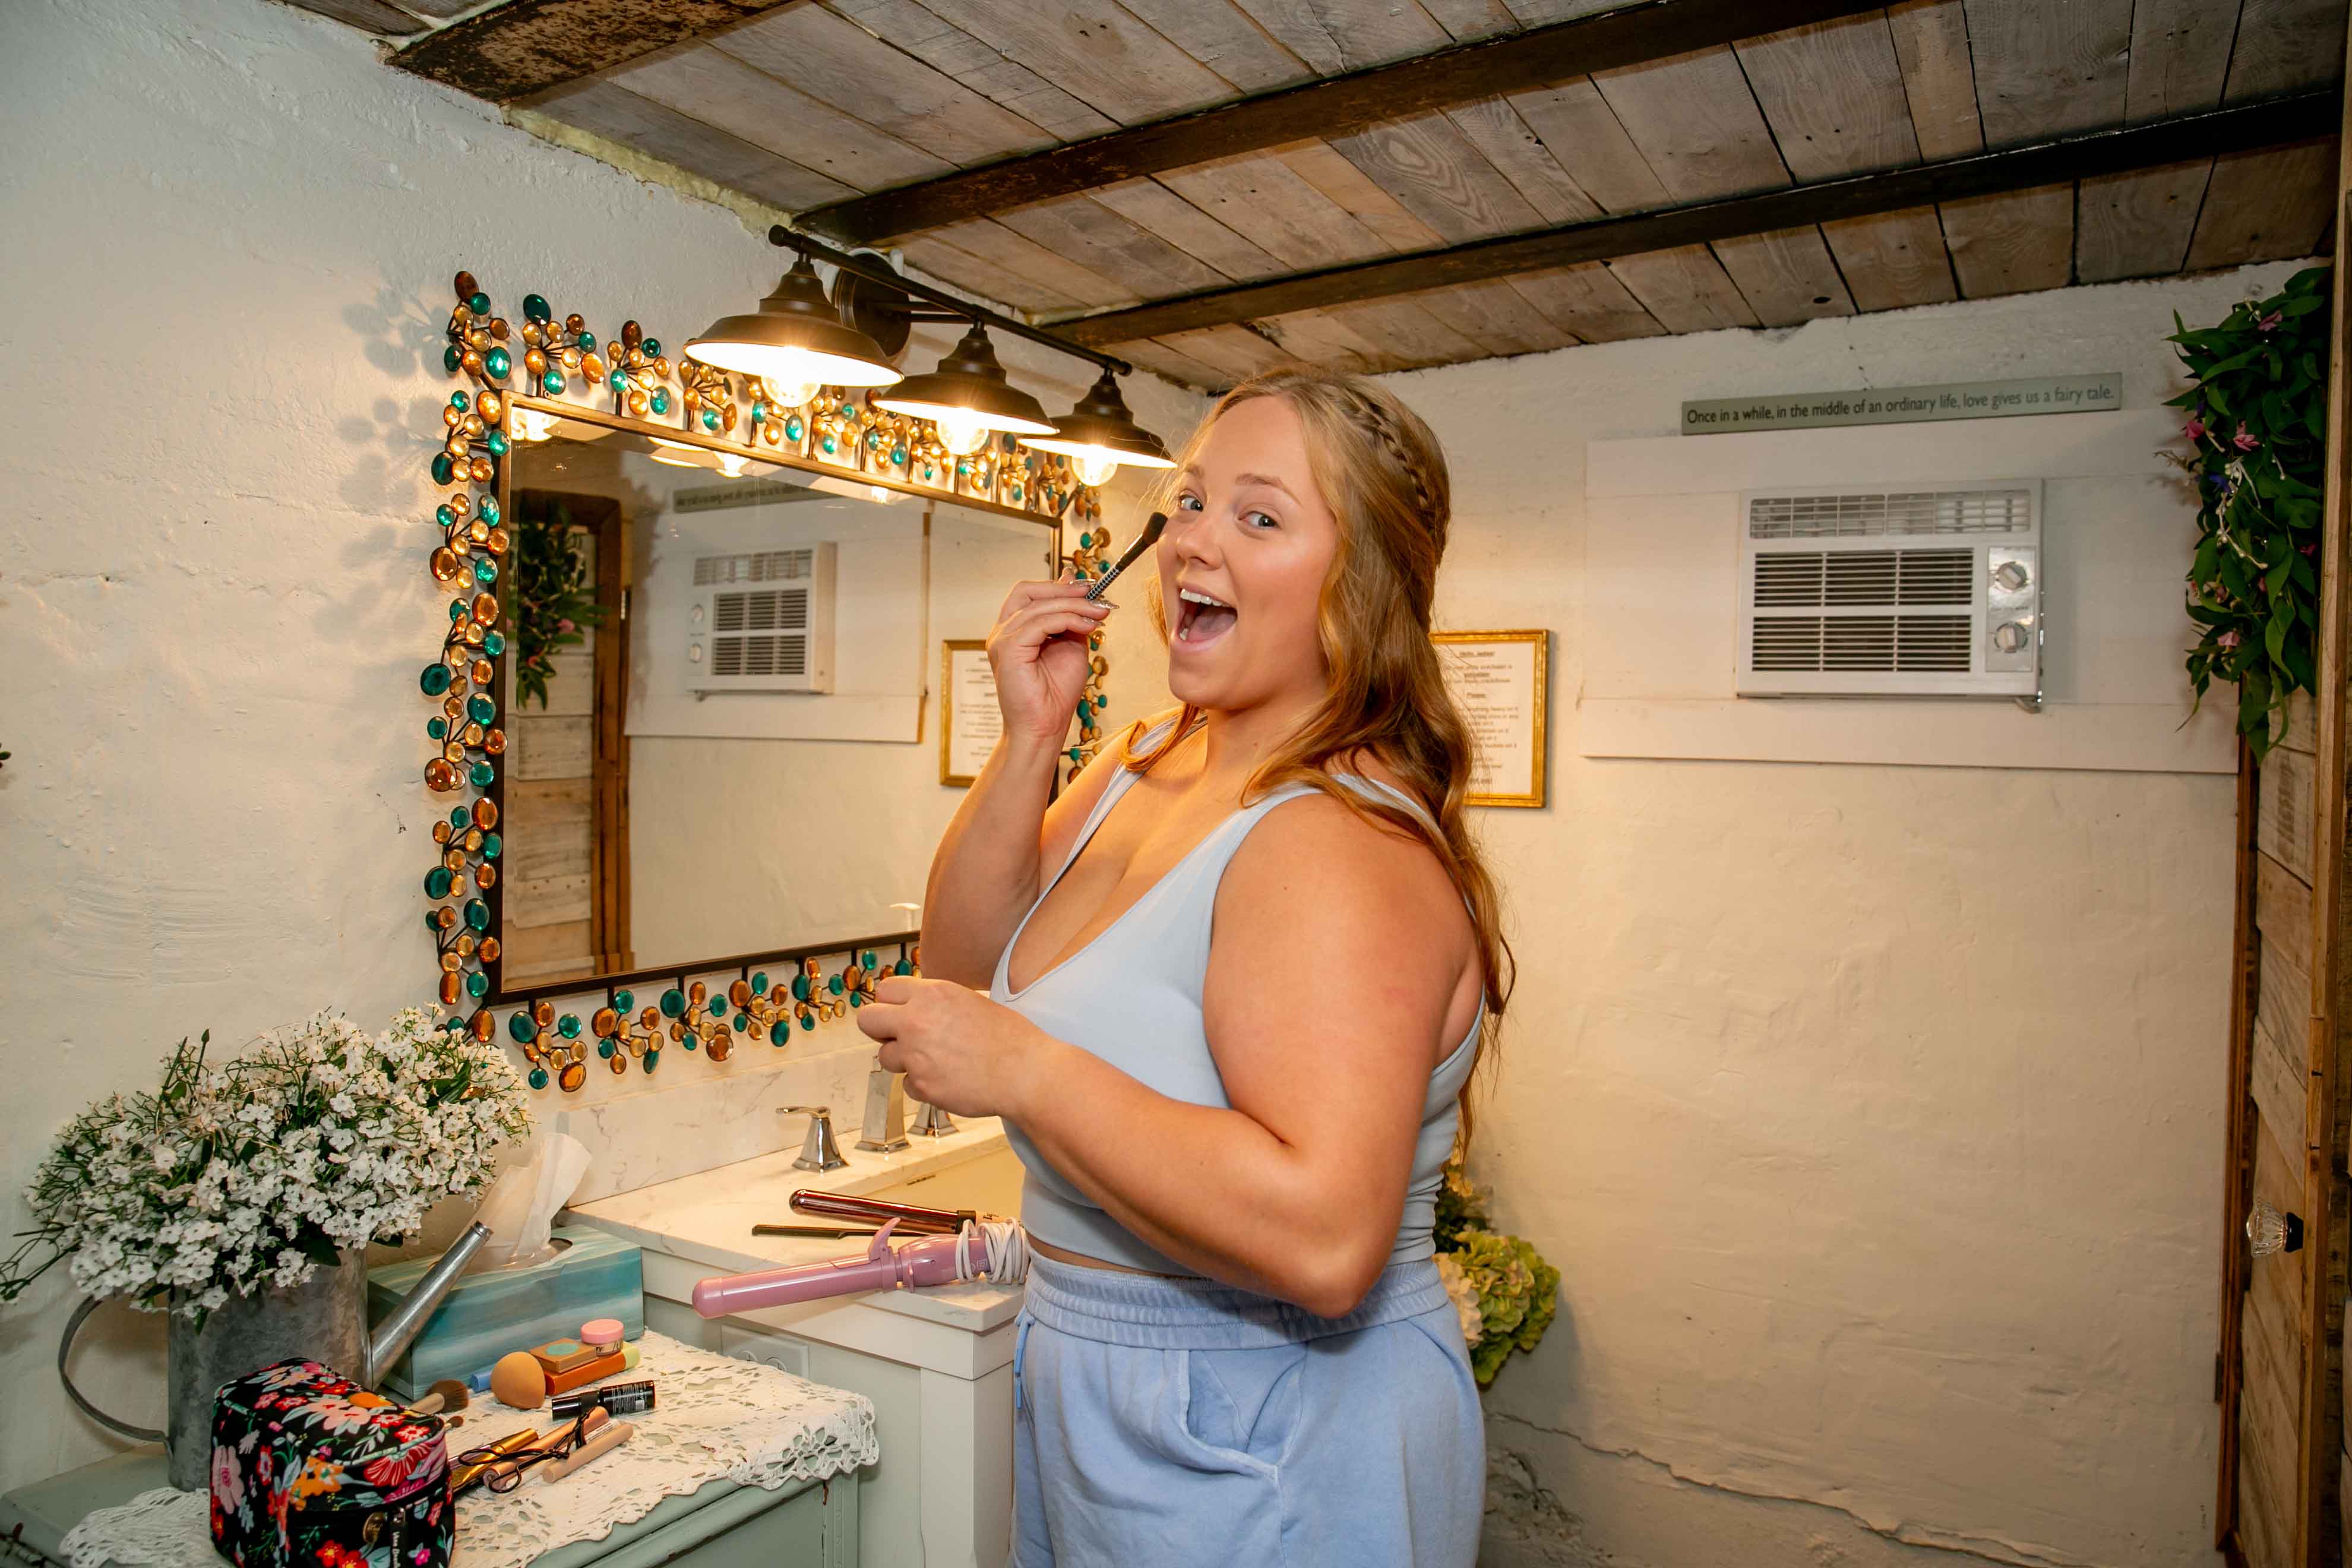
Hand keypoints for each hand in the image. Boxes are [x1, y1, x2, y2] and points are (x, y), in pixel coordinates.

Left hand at [855, 976, 1055, 1119]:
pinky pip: (907, 1084)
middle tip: (901, 1038)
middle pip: (868, 1021)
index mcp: (932, 994)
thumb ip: (937, 1003)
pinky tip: (948, 1079)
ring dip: (903, 1060)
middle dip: (881, 1030)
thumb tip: (916, 1007)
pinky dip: (923, 1084)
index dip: (891, 1003)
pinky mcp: (921, 1085)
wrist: (1026, 1072)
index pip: (884, 990)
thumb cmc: (1009, 1037)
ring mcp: (916, 1056)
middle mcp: (917, 1021)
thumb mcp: (971, 1001)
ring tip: (935, 1061)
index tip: (900, 1013)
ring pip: (885, 1057)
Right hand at [987, 574, 1110, 744]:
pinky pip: (1040, 623)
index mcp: (1013, 630)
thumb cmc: (1055, 693)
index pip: (1028, 593)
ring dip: (1074, 606)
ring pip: (1039, 607)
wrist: (1045, 726)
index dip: (1057, 586)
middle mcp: (1002, 632)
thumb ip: (1070, 616)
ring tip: (1098, 613)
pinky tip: (1088, 626)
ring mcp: (1002, 640)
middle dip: (1064, 590)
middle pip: (1028, 592)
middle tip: (1093, 594)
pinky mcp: (1009, 650)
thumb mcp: (1070, 644)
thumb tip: (1076, 583)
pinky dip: (1067, 619)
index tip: (1088, 587)